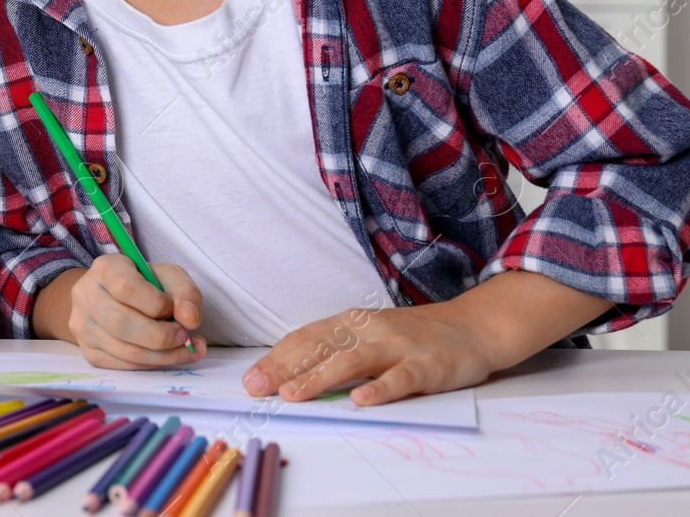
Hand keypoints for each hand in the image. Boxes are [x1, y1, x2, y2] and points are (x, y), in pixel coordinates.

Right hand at [67, 256, 205, 368]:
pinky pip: (123, 366)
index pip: (126, 288)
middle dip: (161, 336)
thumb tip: (190, 320)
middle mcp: (86, 296)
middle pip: (121, 323)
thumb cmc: (144, 285)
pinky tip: (167, 356)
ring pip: (125, 350)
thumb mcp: (168, 276)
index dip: (155, 304)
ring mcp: (83, 326)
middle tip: (185, 337)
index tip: (172, 309)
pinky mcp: (89, 352)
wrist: (111, 298)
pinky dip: (151, 365)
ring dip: (163, 356)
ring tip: (185, 349)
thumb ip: (185, 292)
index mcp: (105, 268)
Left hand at [244, 301, 497, 406]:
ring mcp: (398, 347)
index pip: (305, 339)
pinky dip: (381, 389)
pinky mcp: (426, 366)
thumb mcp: (369, 336)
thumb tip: (291, 374)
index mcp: (350, 323)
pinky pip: (401, 378)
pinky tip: (361, 401)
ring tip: (293, 395)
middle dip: (284, 368)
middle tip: (256, 388)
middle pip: (320, 348)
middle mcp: (369, 330)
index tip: (250, 379)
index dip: (276, 358)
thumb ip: (336, 351)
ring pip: (352, 362)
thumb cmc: (412, 337)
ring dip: (320, 378)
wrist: (473, 326)